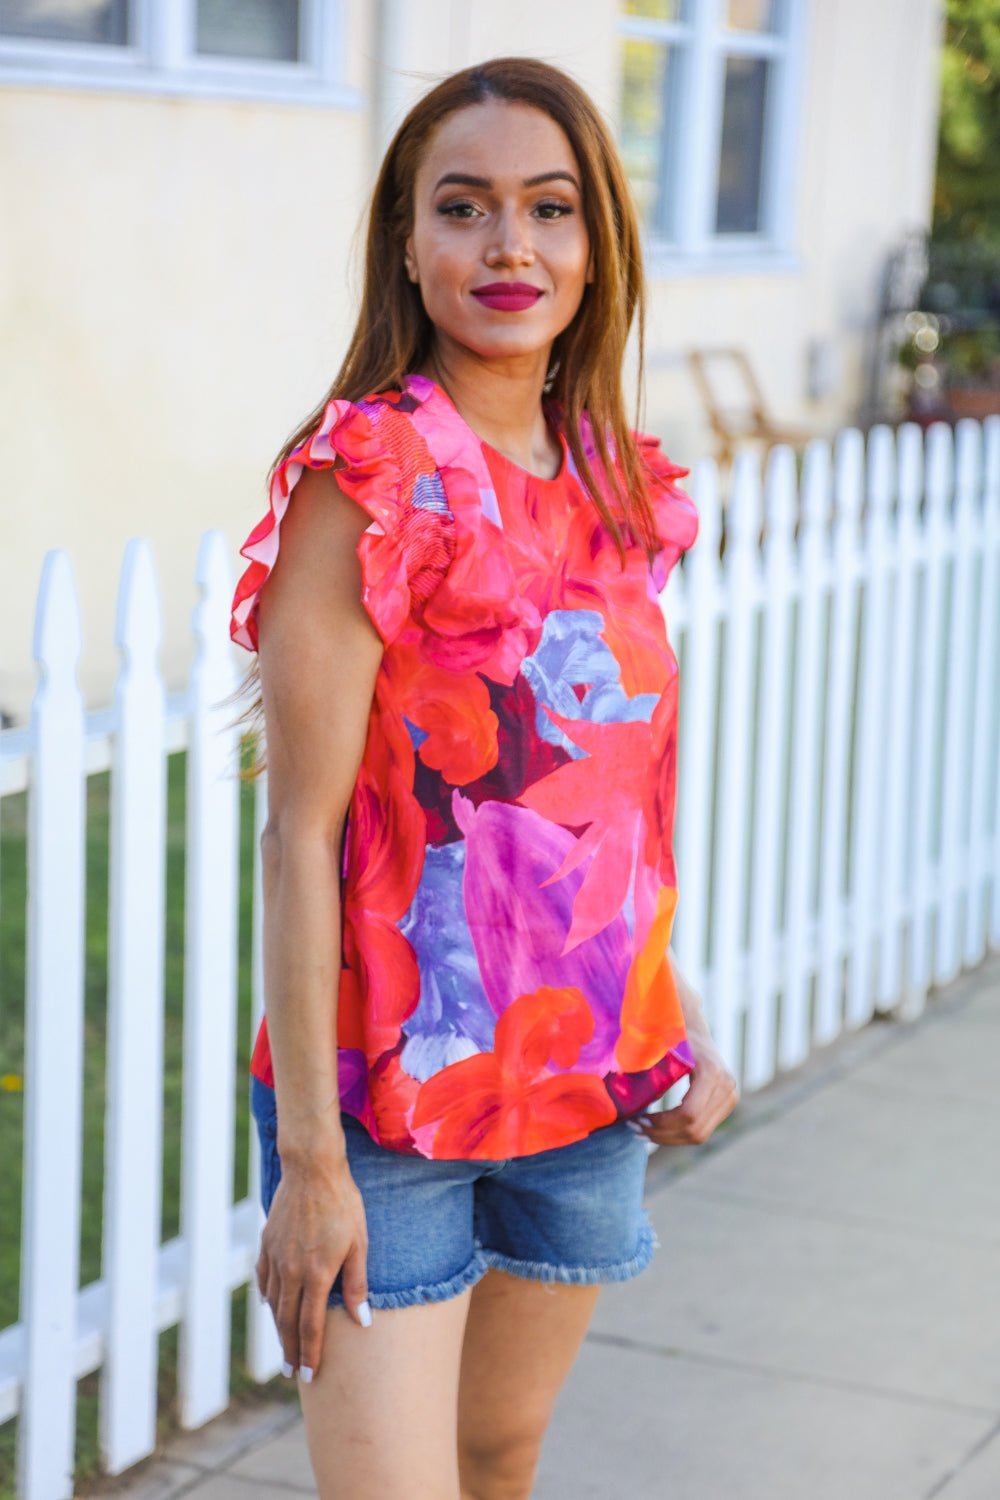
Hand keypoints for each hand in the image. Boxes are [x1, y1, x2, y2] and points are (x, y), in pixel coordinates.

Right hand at [255, 1153, 369, 1381]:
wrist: (312, 1168)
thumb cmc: (343, 1203)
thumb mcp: (359, 1242)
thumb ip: (358, 1283)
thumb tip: (362, 1321)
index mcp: (316, 1273)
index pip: (310, 1325)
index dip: (310, 1353)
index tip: (308, 1375)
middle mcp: (291, 1270)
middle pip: (287, 1321)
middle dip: (290, 1350)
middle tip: (292, 1373)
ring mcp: (275, 1256)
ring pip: (273, 1302)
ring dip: (278, 1327)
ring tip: (284, 1344)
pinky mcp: (266, 1242)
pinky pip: (263, 1278)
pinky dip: (267, 1296)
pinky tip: (271, 1304)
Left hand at [632, 1028, 738, 1146]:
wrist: (692, 1025)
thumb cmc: (669, 1033)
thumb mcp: (659, 1046)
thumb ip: (648, 1067)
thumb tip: (621, 1091)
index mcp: (711, 1072)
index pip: (688, 1114)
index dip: (662, 1124)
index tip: (637, 1119)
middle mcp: (727, 1087)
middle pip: (694, 1129)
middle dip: (662, 1134)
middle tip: (635, 1129)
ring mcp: (730, 1097)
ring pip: (699, 1135)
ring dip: (668, 1139)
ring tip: (641, 1132)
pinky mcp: (726, 1104)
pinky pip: (701, 1130)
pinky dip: (678, 1135)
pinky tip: (656, 1130)